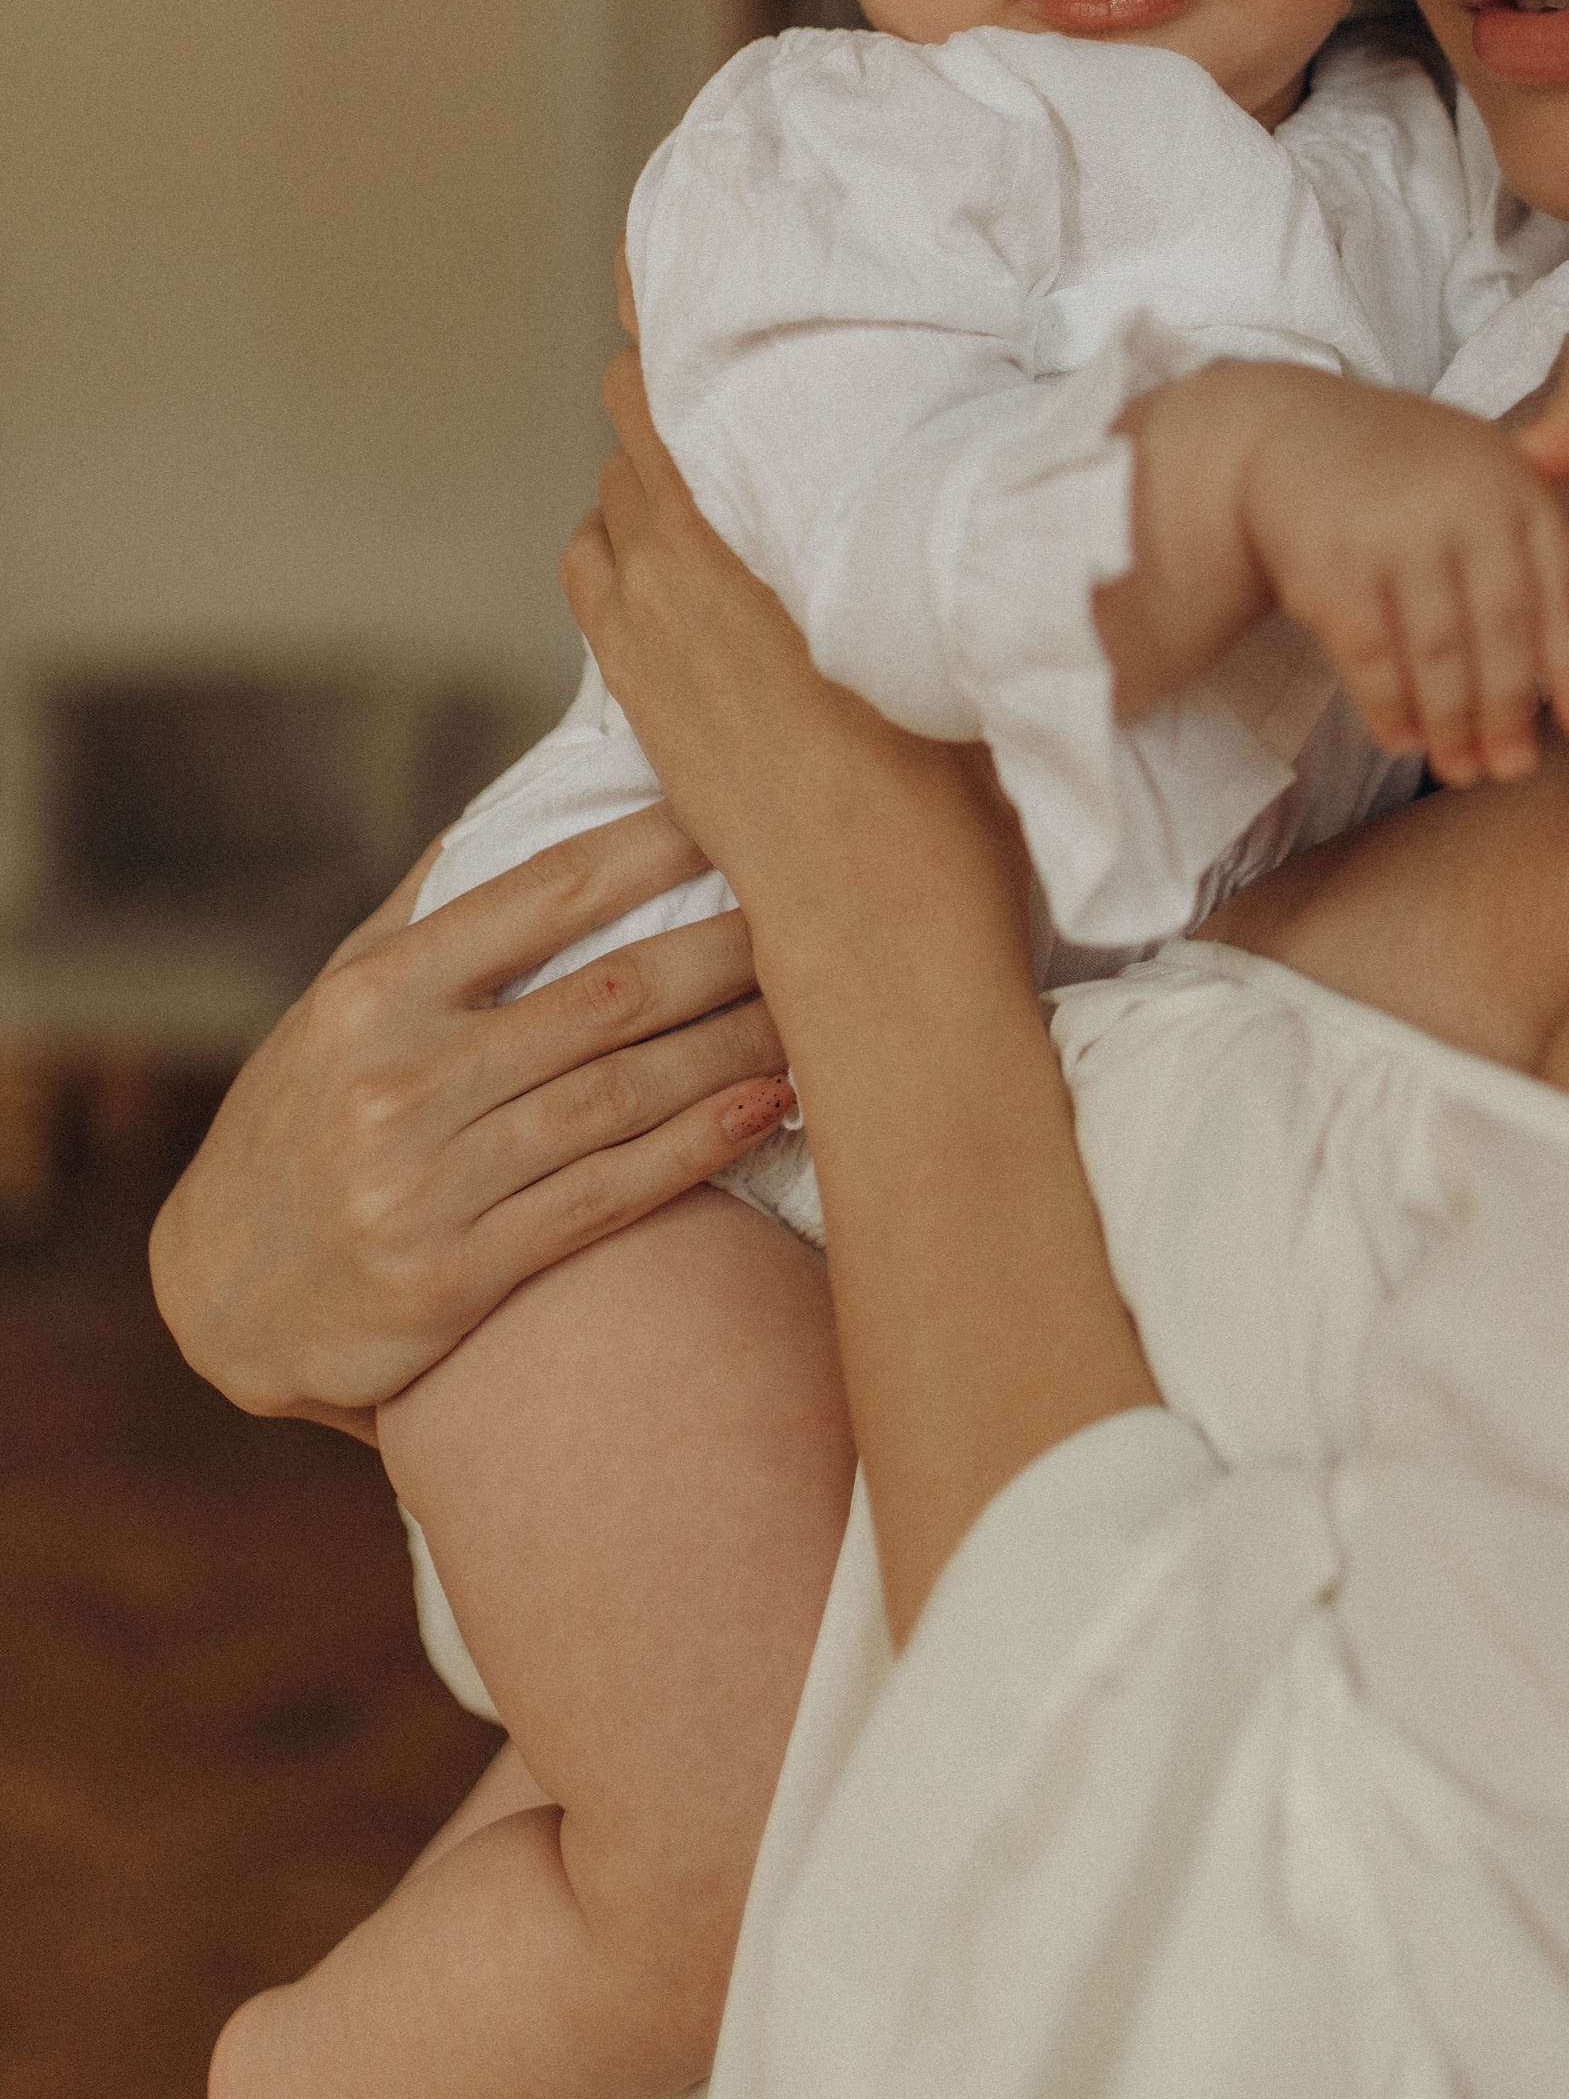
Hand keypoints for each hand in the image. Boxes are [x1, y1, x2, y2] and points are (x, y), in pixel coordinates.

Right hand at [149, 815, 794, 1431]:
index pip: (540, 896)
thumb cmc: (306, 1121)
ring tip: (823, 1012)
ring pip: (617, 1095)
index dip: (653, 848)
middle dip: (726, 950)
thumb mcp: (339, 1005)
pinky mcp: (451, 1277)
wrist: (216, 1297)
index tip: (740, 807)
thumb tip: (528, 801)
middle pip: (604, 996)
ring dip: (733, 1047)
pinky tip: (768, 1107)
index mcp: (375, 992)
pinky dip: (695, 1150)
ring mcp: (423, 1182)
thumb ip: (433, 912)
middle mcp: (397, 1078)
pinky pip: (601, 1199)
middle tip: (822, 911)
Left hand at [562, 348, 1033, 979]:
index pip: (671, 377)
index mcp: (755, 525)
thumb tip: (998, 451)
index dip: (667, 307)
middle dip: (677, 385)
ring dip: (651, 475)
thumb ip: (950, 529)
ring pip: (614, 495)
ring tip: (719, 474)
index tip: (677, 245)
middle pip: (639, 417)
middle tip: (733, 361)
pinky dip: (622, 545)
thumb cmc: (949, 774)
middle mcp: (680, 560)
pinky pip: (596, 567)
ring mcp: (643, 623)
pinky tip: (679, 561)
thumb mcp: (961, 618)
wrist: (872, 912)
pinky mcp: (632, 683)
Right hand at [1227, 366, 1568, 787]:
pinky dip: (1389, 707)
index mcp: (1513, 486)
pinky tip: (1403, 738)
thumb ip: (1535, 578)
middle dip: (1509, 711)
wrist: (1293, 433)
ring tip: (1461, 769)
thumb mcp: (1484, 494)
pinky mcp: (1330, 565)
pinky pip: (1370, 656)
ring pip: (1436, 652)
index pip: (1560, 590)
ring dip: (1452, 724)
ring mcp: (1393, 532)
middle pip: (1501, 629)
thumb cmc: (1411, 484)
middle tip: (1513, 770)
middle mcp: (1460, 503)